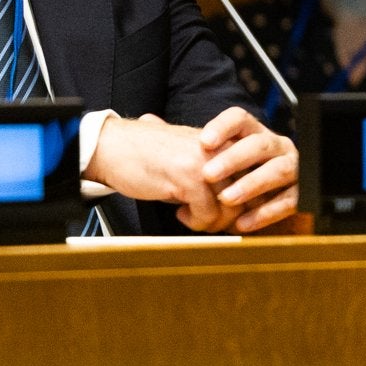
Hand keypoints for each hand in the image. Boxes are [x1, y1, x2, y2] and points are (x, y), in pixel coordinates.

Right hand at [86, 110, 298, 233]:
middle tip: (206, 222)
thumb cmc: (146, 156)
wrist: (112, 146)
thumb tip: (235, 209)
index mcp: (224, 142)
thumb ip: (213, 176)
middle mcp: (221, 150)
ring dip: (211, 222)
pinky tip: (179, 212)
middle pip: (247, 195)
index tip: (225, 215)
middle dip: (229, 217)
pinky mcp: (189, 178)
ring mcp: (207, 163)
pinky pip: (207, 213)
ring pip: (230, 208)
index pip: (253, 178)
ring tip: (191, 217)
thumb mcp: (188, 161)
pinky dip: (195, 222)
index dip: (242, 203)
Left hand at [196, 107, 299, 232]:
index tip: (203, 142)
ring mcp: (291, 167)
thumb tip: (149, 119)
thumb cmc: (230, 176)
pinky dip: (266, 212)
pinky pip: (288, 200)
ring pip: (277, 170)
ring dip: (252, 184)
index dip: (223, 128)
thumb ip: (186, 143)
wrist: (261, 198)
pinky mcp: (300, 191)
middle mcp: (275, 145)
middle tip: (208, 174)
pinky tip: (243, 223)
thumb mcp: (212, 157)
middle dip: (234, 159)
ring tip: (227, 198)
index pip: (239, 119)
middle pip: (258, 144)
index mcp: (253, 132)